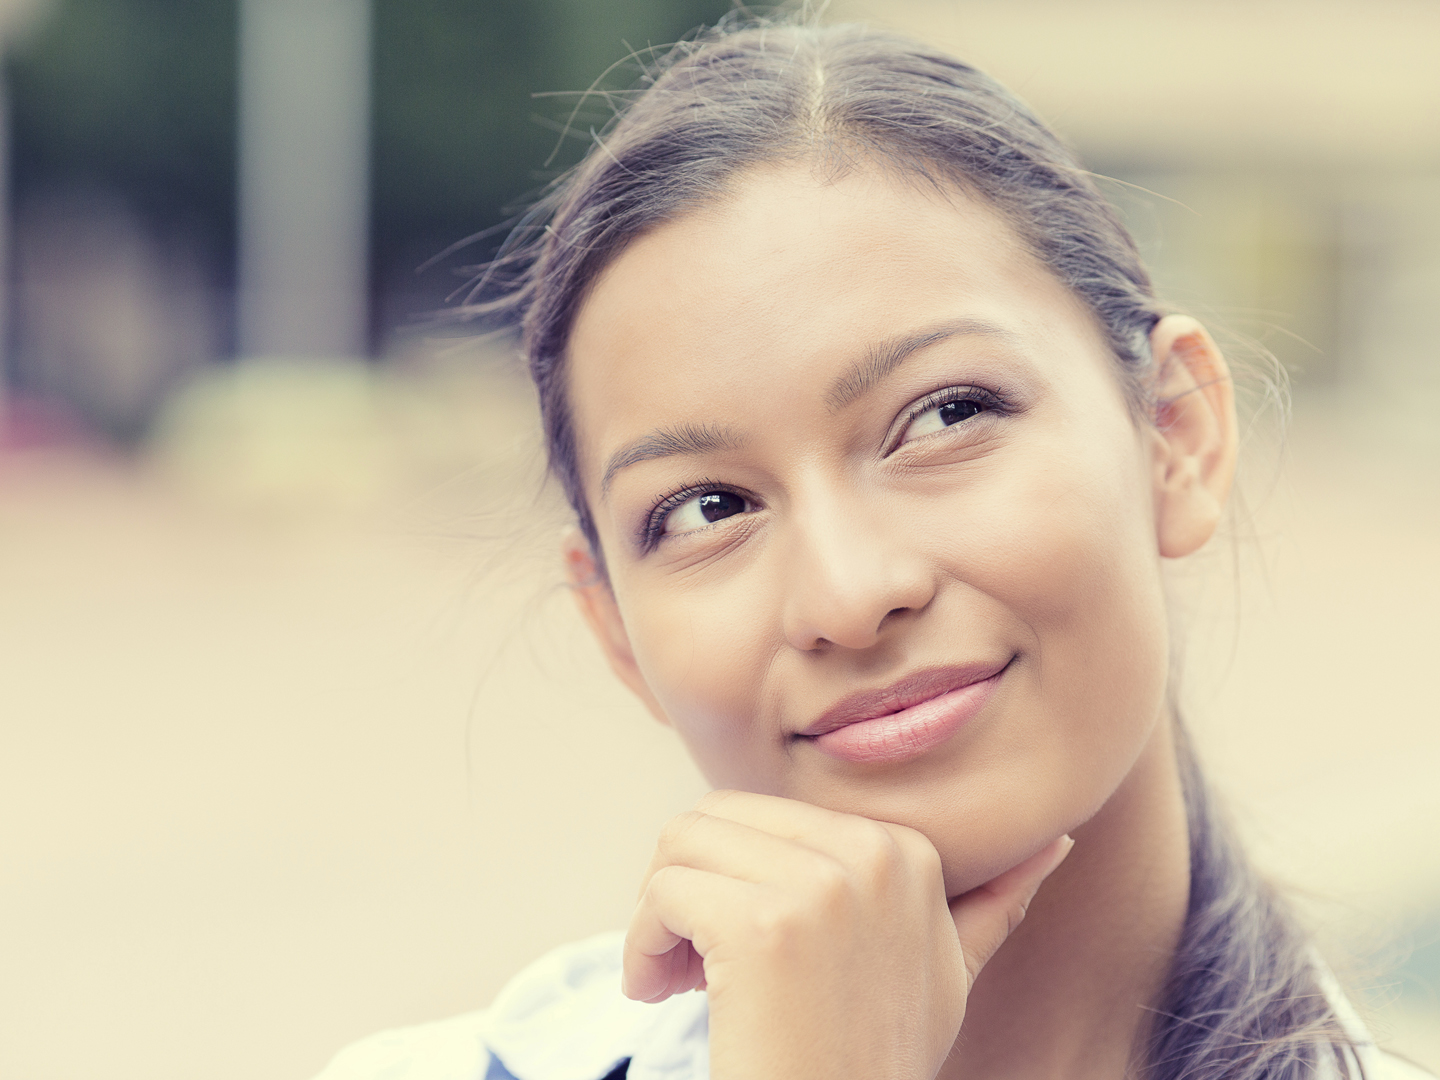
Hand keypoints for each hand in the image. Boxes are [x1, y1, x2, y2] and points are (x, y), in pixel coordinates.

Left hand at [623, 790, 1072, 1079]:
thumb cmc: (873, 1054)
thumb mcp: (948, 973)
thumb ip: (993, 904)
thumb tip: (1055, 844)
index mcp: (908, 850)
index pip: (762, 813)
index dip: (730, 877)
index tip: (733, 949)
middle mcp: (873, 855)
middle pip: (713, 818)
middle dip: (683, 888)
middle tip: (685, 961)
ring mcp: (823, 888)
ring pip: (679, 846)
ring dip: (656, 917)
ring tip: (674, 977)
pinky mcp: (765, 926)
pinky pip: (663, 894)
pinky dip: (641, 948)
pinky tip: (660, 993)